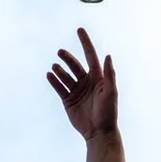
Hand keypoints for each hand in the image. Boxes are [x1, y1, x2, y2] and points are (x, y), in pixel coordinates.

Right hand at [47, 28, 118, 142]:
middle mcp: (86, 82)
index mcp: (98, 78)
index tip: (79, 29)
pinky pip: (59, 88)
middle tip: (60, 52)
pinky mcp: (68, 100)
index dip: (85, 43)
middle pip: (75, 65)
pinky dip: (54, 81)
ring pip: (65, 76)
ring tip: (54, 66)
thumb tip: (108, 55)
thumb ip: (109, 74)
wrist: (99, 132)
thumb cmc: (108, 112)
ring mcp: (76, 91)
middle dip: (68, 58)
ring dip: (60, 70)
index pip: (91, 56)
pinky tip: (49, 75)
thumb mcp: (111, 92)